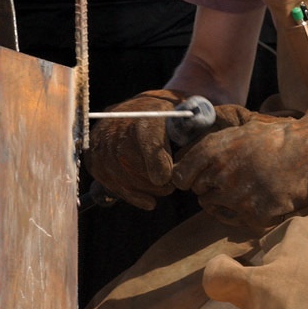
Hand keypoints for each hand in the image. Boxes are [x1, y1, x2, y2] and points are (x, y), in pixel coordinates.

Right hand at [84, 89, 252, 209]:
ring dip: (140, 188)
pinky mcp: (95, 152)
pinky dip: (126, 193)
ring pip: (115, 170)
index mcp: (147, 109)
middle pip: (127, 157)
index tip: (165, 179)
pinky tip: (147, 201)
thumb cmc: (181, 117)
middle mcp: (119, 121)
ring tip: (161, 192)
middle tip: (170, 188)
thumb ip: (203, 130)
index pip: (145, 134)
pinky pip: (105, 178)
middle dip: (149, 180)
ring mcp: (103, 137)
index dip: (154, 158)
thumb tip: (212, 148)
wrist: (155, 107)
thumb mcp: (195, 116)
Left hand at [172, 90, 307, 230]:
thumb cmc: (276, 140)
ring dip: (230, 204)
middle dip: (214, 189)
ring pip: (216, 210)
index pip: (180, 177)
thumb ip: (210, 149)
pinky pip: (240, 221)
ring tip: (254, 188)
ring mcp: (236, 196)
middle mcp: (218, 174)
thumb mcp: (238, 132)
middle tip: (240, 180)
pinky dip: (252, 214)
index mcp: (211, 150)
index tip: (203, 178)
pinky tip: (268, 197)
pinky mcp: (254, 215)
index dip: (191, 178)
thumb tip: (184, 164)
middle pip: (200, 194)